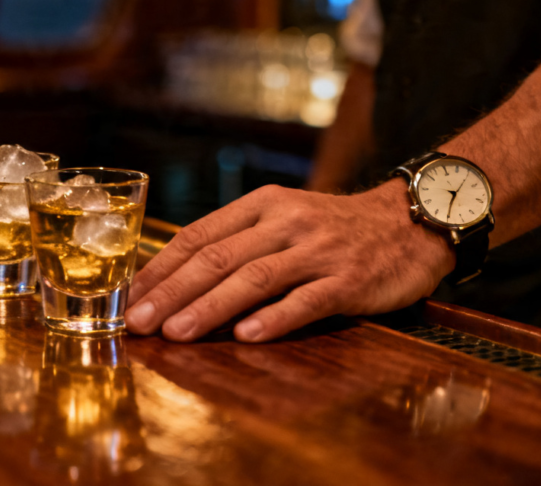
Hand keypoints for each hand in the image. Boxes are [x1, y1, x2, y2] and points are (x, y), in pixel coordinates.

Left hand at [125, 179, 455, 342]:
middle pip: (219, 257)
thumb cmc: (335, 228)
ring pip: (254, 278)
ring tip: (176, 333)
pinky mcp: (349, 279)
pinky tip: (246, 336)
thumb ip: (239, 241)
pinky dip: (275, 318)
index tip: (130, 298)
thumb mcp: (284, 217)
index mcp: (262, 204)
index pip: (199, 235)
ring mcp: (318, 250)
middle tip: (138, 323)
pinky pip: (307, 299)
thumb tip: (177, 280)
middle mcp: (286, 222)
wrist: (411, 221)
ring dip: (210, 307)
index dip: (161, 268)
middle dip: (172, 292)